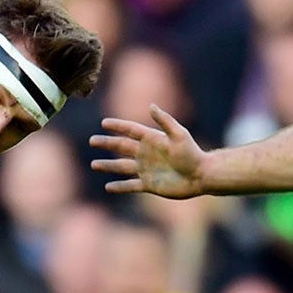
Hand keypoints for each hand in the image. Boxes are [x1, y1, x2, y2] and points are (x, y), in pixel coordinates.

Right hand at [90, 105, 206, 198]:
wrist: (200, 176)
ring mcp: (146, 170)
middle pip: (122, 147)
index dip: (118, 126)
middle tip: (92, 140)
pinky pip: (130, 185)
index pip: (131, 130)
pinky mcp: (149, 185)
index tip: (104, 123)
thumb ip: (165, 121)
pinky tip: (108, 187)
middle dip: (106, 143)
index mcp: (152, 140)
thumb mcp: (179, 135)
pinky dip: (119, 187)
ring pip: (122, 167)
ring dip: (108, 166)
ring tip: (94, 164)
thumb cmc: (192, 153)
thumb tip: (151, 106)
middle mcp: (146, 154)